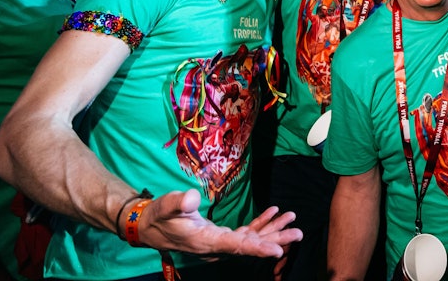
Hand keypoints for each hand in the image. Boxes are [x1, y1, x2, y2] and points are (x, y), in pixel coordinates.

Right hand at [136, 189, 301, 258]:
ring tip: (292, 219)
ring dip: (272, 230)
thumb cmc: (158, 216)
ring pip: (251, 239)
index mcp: (206, 241)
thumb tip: (191, 198)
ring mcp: (219, 241)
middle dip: (275, 239)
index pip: (236, 245)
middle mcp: (216, 246)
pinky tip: (273, 212)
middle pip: (250, 245)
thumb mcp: (165, 207)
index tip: (278, 250)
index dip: (258, 247)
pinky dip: (260, 223)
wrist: (149, 226)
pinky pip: (245, 233)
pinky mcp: (220, 235)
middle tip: (298, 232)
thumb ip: (177, 203)